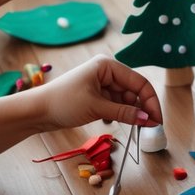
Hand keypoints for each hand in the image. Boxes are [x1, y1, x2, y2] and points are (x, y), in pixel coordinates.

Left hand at [35, 54, 162, 130]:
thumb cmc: (64, 103)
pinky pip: (115, 105)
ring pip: (125, 100)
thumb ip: (124, 113)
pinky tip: (116, 123)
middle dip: (142, 108)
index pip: (139, 82)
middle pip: (134, 91)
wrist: (36, 111)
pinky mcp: (96, 97)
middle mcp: (107, 72)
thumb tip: (148, 119)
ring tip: (137, 128)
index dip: (150, 101)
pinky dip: (119, 115)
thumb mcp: (96, 108)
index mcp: (108, 66)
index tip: (157, 120)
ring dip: (131, 113)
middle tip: (151, 128)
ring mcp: (101, 84)